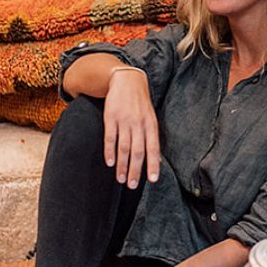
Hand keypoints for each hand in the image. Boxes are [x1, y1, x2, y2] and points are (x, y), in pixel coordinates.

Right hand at [103, 67, 160, 187]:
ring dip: (122, 165)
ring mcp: (124, 121)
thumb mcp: (151, 120)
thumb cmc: (141, 105)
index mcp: (151, 126)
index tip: (153, 180)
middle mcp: (138, 124)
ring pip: (123, 147)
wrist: (127, 81)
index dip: (153, 165)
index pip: (153, 149)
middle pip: (137, 151)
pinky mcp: (110, 117)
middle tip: (132, 186)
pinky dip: (109, 151)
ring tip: (121, 179)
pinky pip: (110, 137)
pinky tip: (110, 163)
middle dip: (135, 170)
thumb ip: (152, 139)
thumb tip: (156, 162)